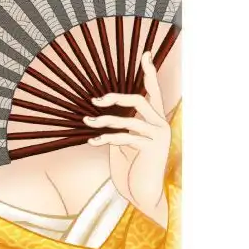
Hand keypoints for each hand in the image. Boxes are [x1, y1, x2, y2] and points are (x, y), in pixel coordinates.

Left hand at [85, 52, 171, 228]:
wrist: (145, 194)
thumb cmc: (133, 169)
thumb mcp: (125, 143)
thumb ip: (122, 126)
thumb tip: (104, 114)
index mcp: (156, 120)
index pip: (153, 91)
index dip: (149, 72)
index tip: (144, 54)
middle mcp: (160, 124)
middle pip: (139, 99)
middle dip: (115, 97)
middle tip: (96, 100)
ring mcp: (158, 136)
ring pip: (127, 119)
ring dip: (104, 120)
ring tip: (88, 121)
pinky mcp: (151, 148)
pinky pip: (123, 137)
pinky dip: (105, 138)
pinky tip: (93, 142)